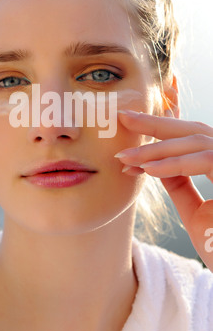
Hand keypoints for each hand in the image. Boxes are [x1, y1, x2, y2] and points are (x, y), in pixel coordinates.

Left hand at [115, 110, 212, 271]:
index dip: (162, 129)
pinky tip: (148, 169)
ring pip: (198, 142)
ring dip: (158, 149)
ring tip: (126, 157)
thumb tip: (153, 164)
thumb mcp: (195, 212)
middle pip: (195, 131)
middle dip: (156, 124)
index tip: (131, 124)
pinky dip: (176, 163)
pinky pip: (206, 161)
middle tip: (124, 118)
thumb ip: (179, 184)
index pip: (193, 138)